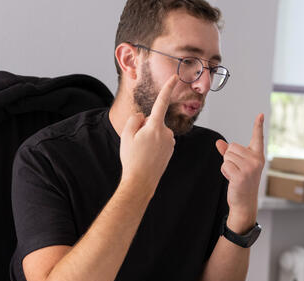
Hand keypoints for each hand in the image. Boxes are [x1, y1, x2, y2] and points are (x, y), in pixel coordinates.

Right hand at [119, 75, 178, 195]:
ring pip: (156, 131)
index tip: (176, 77)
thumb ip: (135, 119)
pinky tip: (147, 156)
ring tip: (141, 151)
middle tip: (136, 144)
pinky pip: (159, 141)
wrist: (141, 181)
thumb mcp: (127, 134)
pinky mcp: (170, 150)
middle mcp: (166, 133)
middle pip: (153, 121)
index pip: (162, 102)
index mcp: (155, 126)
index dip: (168, 88)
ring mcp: (170, 142)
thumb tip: (143, 117)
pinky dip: (153, 145)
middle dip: (144, 127)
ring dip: (148, 137)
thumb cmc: (132, 158)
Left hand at [215, 114, 265, 232]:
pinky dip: (225, 172)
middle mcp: (256, 160)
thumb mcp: (237, 165)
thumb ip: (229, 153)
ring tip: (235, 175)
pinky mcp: (241, 175)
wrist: (244, 201)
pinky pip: (225, 165)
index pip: (257, 138)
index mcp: (257, 156)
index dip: (258, 125)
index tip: (260, 114)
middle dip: (229, 157)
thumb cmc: (241, 182)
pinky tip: (232, 179)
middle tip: (236, 170)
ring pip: (227, 156)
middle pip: (232, 147)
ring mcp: (250, 168)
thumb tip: (219, 143)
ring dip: (226, 165)